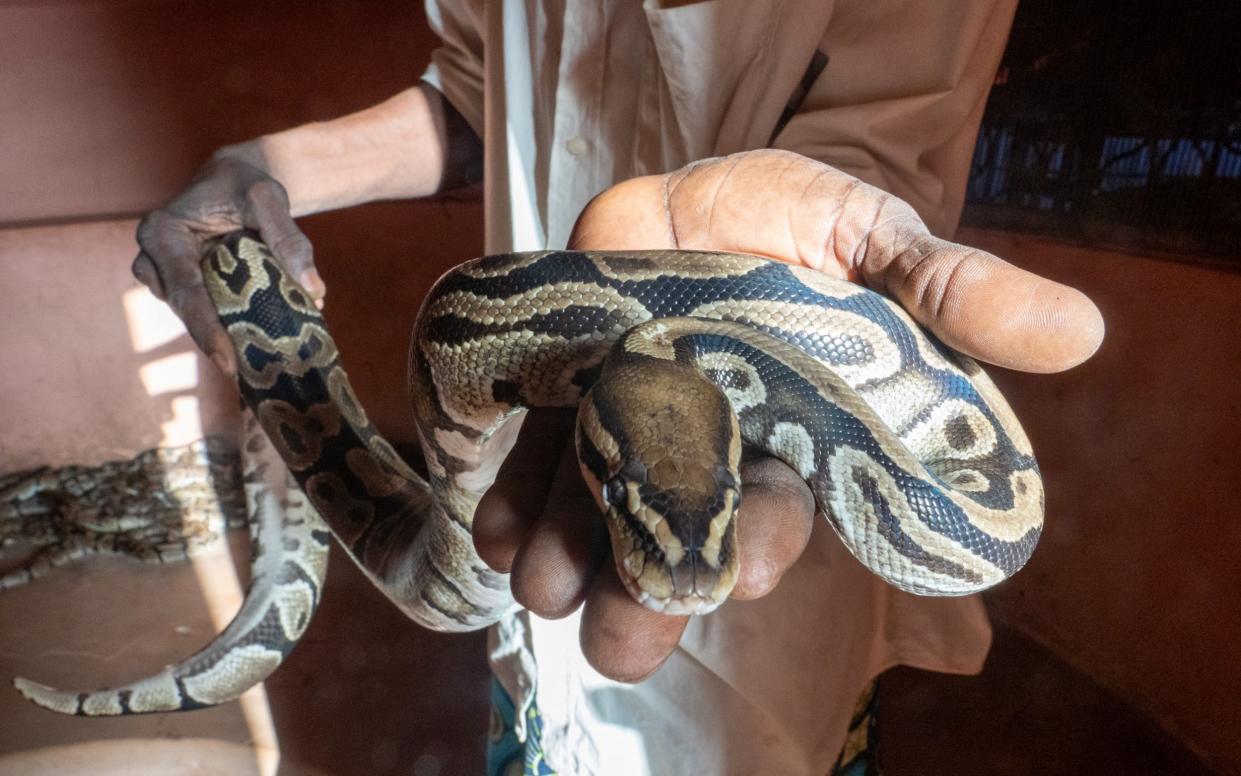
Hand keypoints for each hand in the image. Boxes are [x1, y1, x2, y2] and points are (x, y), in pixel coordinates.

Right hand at [131, 150, 319, 376]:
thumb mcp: (269, 198)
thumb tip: (313, 290)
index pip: (186, 290)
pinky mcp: (181, 285)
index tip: (228, 362)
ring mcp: (163, 274)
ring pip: (192, 316)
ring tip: (254, 368)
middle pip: (185, 310)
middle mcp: (153, 257)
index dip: (206, 329)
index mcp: (163, 232)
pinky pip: (201, 311)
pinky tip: (253, 347)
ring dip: (221, 336)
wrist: (234, 178)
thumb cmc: (247, 183)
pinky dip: (225, 325)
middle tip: (246, 375)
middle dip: (214, 342)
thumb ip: (290, 239)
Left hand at [473, 149, 1103, 682]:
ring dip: (568, 555)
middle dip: (647, 594)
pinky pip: (526, 461)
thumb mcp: (882, 248)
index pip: (779, 511)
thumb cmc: (803, 228)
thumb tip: (1082, 330)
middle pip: (675, 541)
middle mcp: (702, 457)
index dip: (760, 540)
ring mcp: (624, 433)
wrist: (698, 197)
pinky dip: (508, 496)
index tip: (739, 569)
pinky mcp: (559, 400)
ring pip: (594, 514)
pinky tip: (492, 526)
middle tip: (620, 638)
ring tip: (542, 582)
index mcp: (786, 444)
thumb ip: (956, 294)